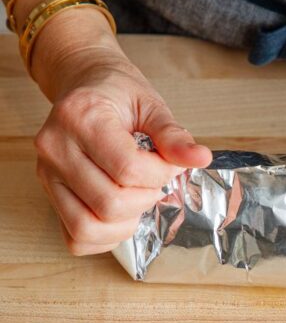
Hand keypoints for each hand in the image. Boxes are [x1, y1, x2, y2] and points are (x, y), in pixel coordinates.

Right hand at [34, 49, 211, 254]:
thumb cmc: (119, 94)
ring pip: (86, 227)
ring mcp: (47, 173)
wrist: (85, 84)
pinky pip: (74, 237)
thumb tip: (201, 158)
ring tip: (139, 199)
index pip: (128, 169)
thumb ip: (173, 135)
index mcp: (81, 118)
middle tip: (156, 181)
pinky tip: (122, 215)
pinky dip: (104, 237)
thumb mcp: (151, 105)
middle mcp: (55, 148)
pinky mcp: (49, 193)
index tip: (172, 163)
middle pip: (109, 203)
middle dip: (146, 198)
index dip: (161, 174)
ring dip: (124, 224)